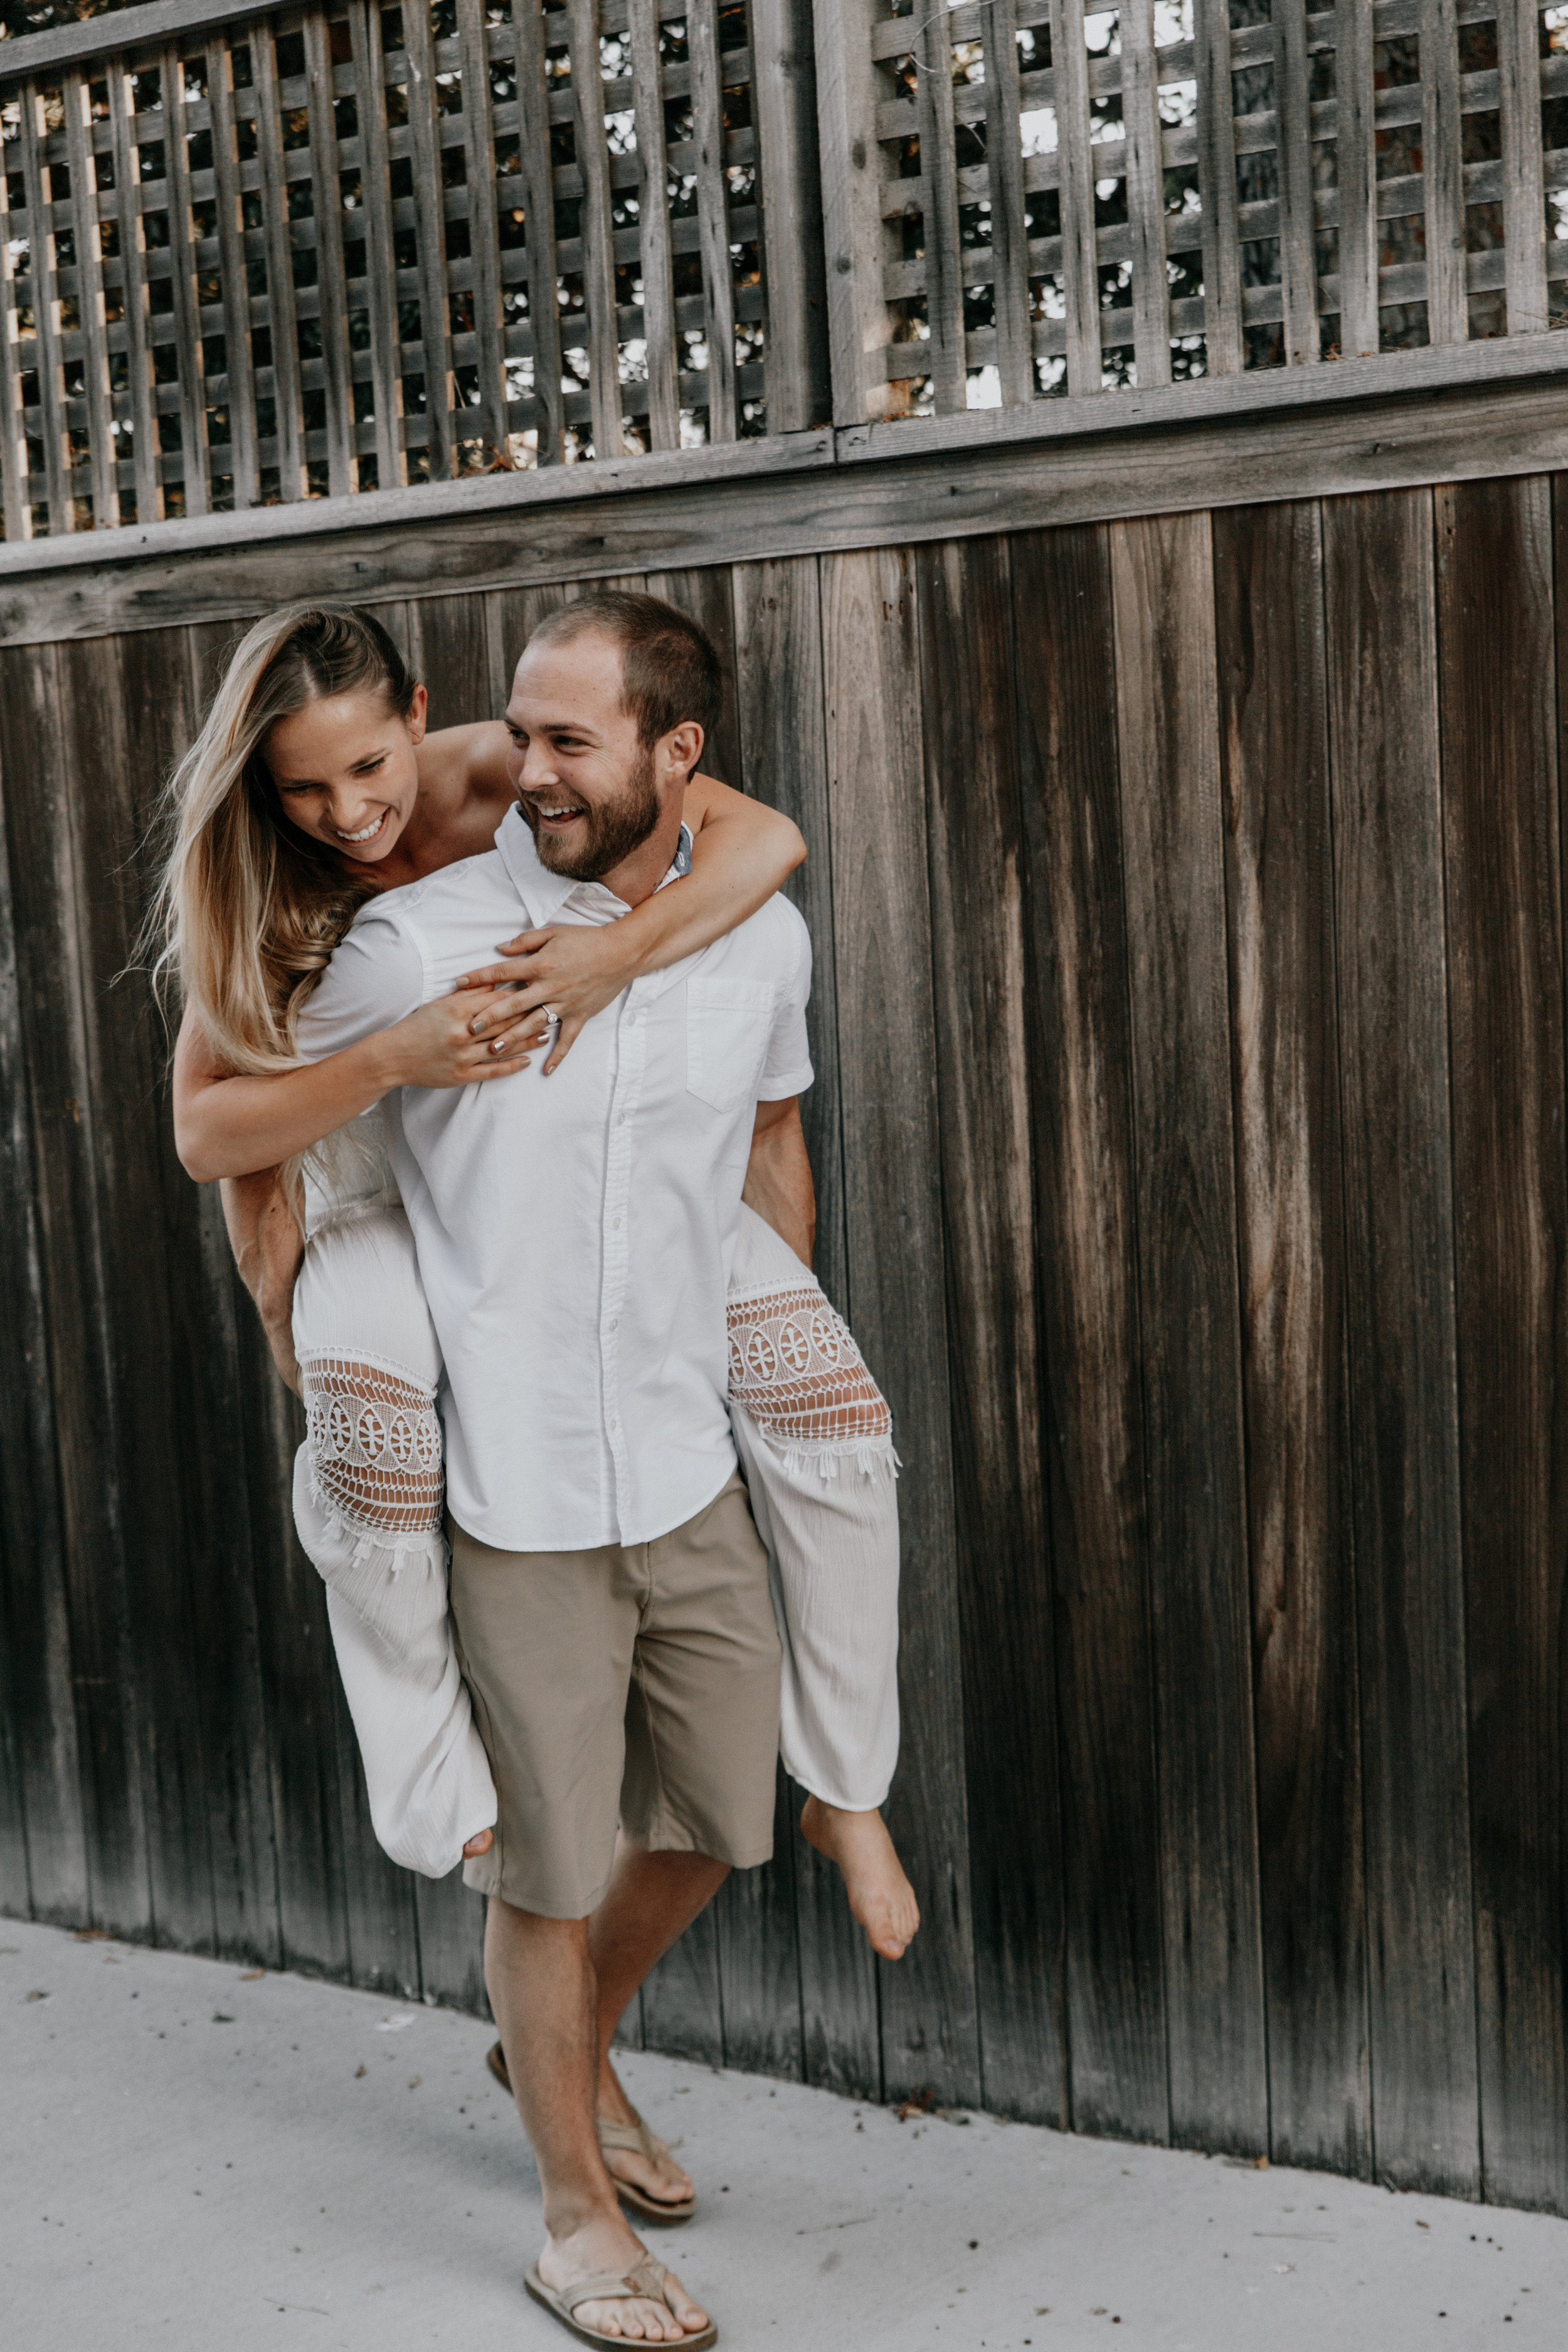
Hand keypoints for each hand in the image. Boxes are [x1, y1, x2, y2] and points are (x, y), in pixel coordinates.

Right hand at [379, 986, 549, 1088]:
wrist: (393, 1056)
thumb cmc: (417, 1026)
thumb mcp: (440, 1004)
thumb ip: (468, 994)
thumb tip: (495, 982)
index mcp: (457, 1009)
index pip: (496, 999)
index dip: (520, 994)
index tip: (538, 988)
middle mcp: (463, 1032)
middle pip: (504, 1021)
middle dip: (531, 1015)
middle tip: (552, 1008)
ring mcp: (463, 1056)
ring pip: (503, 1046)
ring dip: (528, 1040)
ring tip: (546, 1033)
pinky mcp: (462, 1076)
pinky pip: (493, 1071)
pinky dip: (512, 1066)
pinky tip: (527, 1061)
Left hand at [456, 926, 643, 1072]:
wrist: (622, 952)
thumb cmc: (587, 938)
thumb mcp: (553, 932)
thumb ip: (525, 941)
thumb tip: (500, 949)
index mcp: (541, 965)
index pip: (503, 972)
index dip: (479, 977)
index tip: (459, 984)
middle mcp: (550, 987)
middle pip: (513, 1004)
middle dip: (489, 1017)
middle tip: (469, 1029)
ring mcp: (565, 1004)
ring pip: (535, 1024)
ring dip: (514, 1038)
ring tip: (494, 1049)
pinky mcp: (580, 1016)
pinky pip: (567, 1040)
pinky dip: (557, 1055)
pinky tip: (545, 1070)